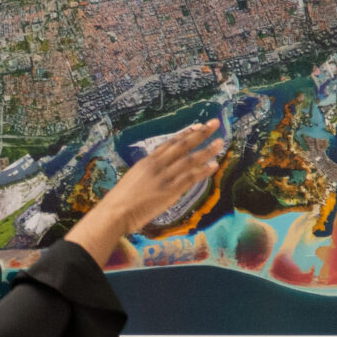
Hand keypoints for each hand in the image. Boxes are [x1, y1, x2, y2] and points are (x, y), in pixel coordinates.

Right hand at [64, 121, 225, 261]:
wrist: (115, 212)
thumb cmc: (121, 201)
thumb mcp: (134, 179)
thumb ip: (147, 174)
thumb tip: (158, 173)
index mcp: (147, 162)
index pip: (170, 143)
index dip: (186, 134)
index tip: (198, 126)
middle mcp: (157, 165)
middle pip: (182, 145)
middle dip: (200, 134)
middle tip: (215, 124)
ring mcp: (164, 177)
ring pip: (189, 160)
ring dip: (206, 150)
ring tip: (220, 143)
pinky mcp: (169, 191)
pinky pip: (189, 178)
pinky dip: (202, 171)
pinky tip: (214, 165)